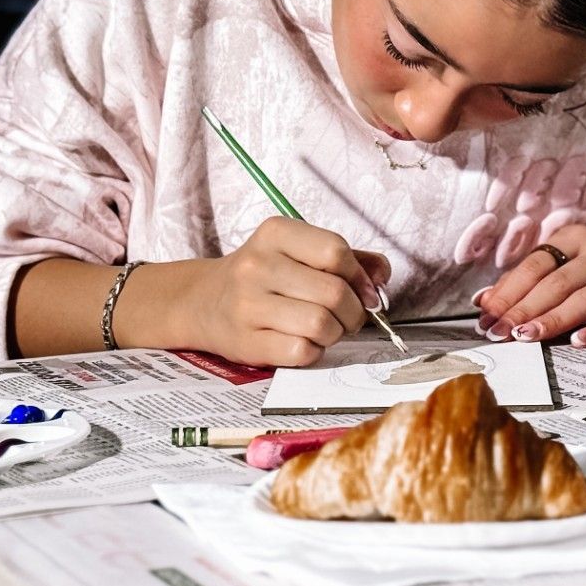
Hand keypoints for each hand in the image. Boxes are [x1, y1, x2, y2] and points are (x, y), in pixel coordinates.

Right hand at [169, 217, 389, 366]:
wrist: (202, 301)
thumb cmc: (262, 277)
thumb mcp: (298, 252)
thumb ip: (347, 259)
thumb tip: (382, 275)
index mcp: (275, 234)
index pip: (336, 251)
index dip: (360, 276)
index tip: (364, 291)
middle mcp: (257, 265)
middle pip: (334, 292)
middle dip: (354, 312)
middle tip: (349, 317)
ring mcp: (248, 304)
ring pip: (321, 323)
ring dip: (335, 333)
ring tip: (326, 329)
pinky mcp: (246, 341)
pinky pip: (301, 352)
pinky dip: (314, 351)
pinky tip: (304, 342)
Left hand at [473, 225, 585, 348]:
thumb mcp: (572, 261)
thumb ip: (530, 280)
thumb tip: (484, 301)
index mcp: (578, 238)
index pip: (537, 264)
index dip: (509, 291)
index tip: (487, 315)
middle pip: (559, 283)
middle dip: (525, 309)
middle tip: (501, 332)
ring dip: (555, 320)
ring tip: (528, 338)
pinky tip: (579, 342)